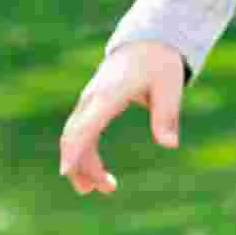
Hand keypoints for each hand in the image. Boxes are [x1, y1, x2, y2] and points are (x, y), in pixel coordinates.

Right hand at [59, 41, 184, 194]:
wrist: (148, 42)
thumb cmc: (160, 63)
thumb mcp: (170, 88)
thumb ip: (167, 116)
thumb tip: (169, 144)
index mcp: (108, 94)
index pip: (85, 125)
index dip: (74, 149)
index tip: (66, 171)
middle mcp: (93, 98)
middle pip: (75, 135)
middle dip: (79, 165)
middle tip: (97, 191)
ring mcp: (90, 102)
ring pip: (76, 137)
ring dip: (84, 164)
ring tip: (106, 188)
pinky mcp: (94, 106)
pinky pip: (84, 133)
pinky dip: (87, 154)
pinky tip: (100, 174)